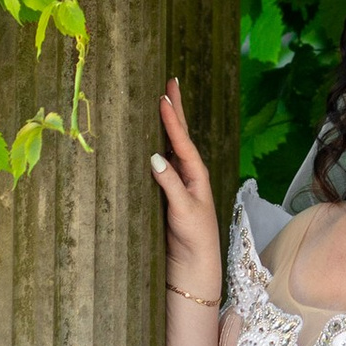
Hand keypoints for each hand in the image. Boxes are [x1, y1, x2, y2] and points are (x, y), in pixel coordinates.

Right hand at [150, 79, 222, 302]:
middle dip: (175, 109)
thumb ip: (171, 184)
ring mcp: (177, 181)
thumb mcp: (184, 210)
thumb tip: (155, 156)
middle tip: (171, 81)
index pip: (182, 140)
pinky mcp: (165, 193)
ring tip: (161, 99)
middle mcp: (188, 173)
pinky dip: (155, 144)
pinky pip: (160, 162)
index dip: (172, 119)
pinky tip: (148, 135)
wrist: (193, 264)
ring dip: (165, 123)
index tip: (164, 96)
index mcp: (197, 174)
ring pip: (170, 145)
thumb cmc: (194, 237)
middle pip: (180, 135)